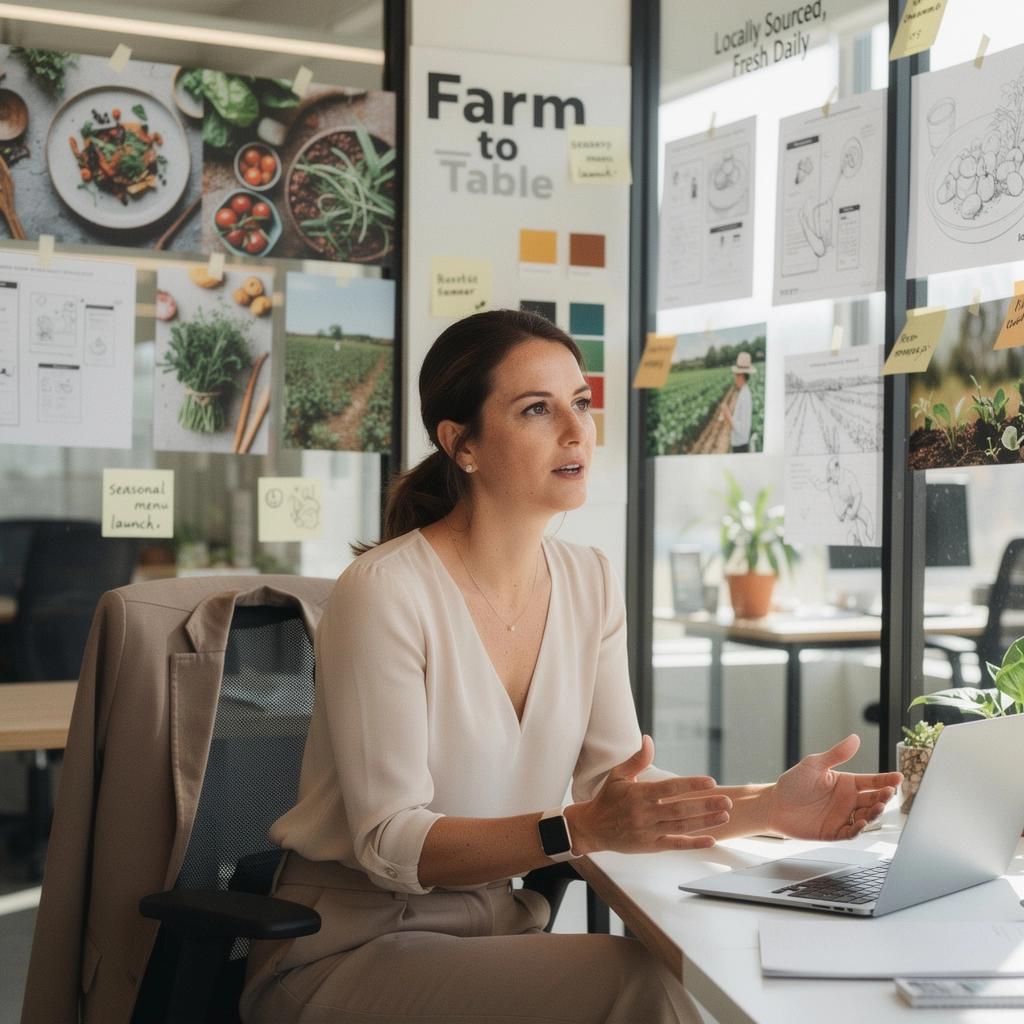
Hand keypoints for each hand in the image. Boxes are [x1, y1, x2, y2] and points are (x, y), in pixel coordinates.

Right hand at [568, 736, 731, 853]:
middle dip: (705, 805)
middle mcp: (644, 814)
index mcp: (638, 794)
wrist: (592, 828)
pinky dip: (693, 843)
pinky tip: (711, 839)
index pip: (669, 788)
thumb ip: (636, 759)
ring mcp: (648, 831)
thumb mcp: (618, 775)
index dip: (691, 785)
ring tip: (724, 815)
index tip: (711, 781)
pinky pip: (675, 844)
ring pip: (681, 827)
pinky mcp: (650, 846)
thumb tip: (648, 739)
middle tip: (727, 801)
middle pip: (680, 809)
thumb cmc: (608, 798)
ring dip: (705, 822)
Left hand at [766, 734, 901, 840]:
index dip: (886, 780)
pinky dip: (858, 829)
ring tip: (878, 806)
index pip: (872, 781)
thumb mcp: (814, 765)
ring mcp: (843, 817)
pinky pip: (851, 832)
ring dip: (874, 813)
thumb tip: (855, 738)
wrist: (774, 805)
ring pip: (866, 816)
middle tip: (889, 792)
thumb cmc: (793, 783)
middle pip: (873, 799)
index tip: (898, 777)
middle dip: (883, 796)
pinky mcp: (835, 832)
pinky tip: (861, 823)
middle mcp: (848, 801)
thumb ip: (836, 754)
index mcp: (847, 783)